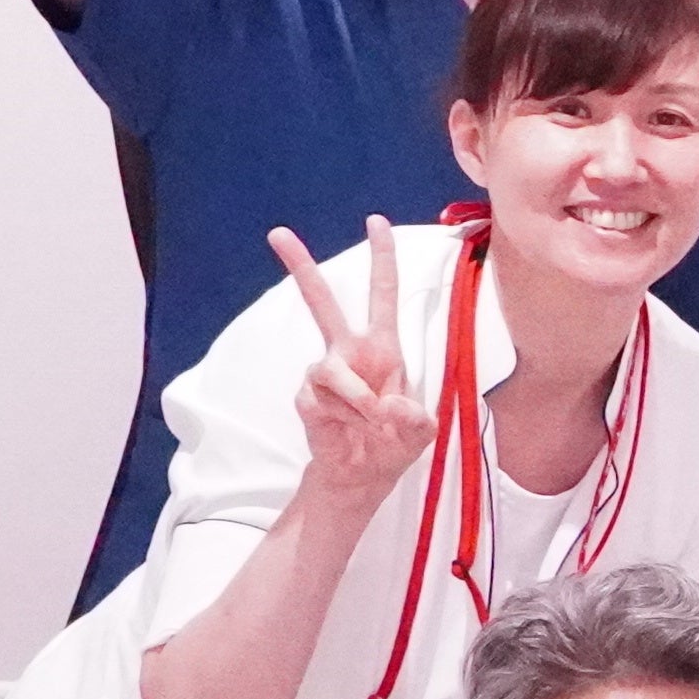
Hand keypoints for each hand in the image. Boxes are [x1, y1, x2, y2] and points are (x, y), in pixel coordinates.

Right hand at [269, 219, 433, 518]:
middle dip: (300, 267)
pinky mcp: (307, 397)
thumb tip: (391, 406)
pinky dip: (346, 419)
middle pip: (321, 303)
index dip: (382, 259)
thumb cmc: (393, 444)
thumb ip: (415, 420)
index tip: (376, 222)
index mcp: (383, 348)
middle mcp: (350, 353)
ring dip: (358, 401)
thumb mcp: (420, 432)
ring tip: (372, 422)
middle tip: (278, 232)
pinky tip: (350, 431)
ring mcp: (325, 374)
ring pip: (331, 369)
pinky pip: (324, 401)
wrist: (362, 476)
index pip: (382, 295)